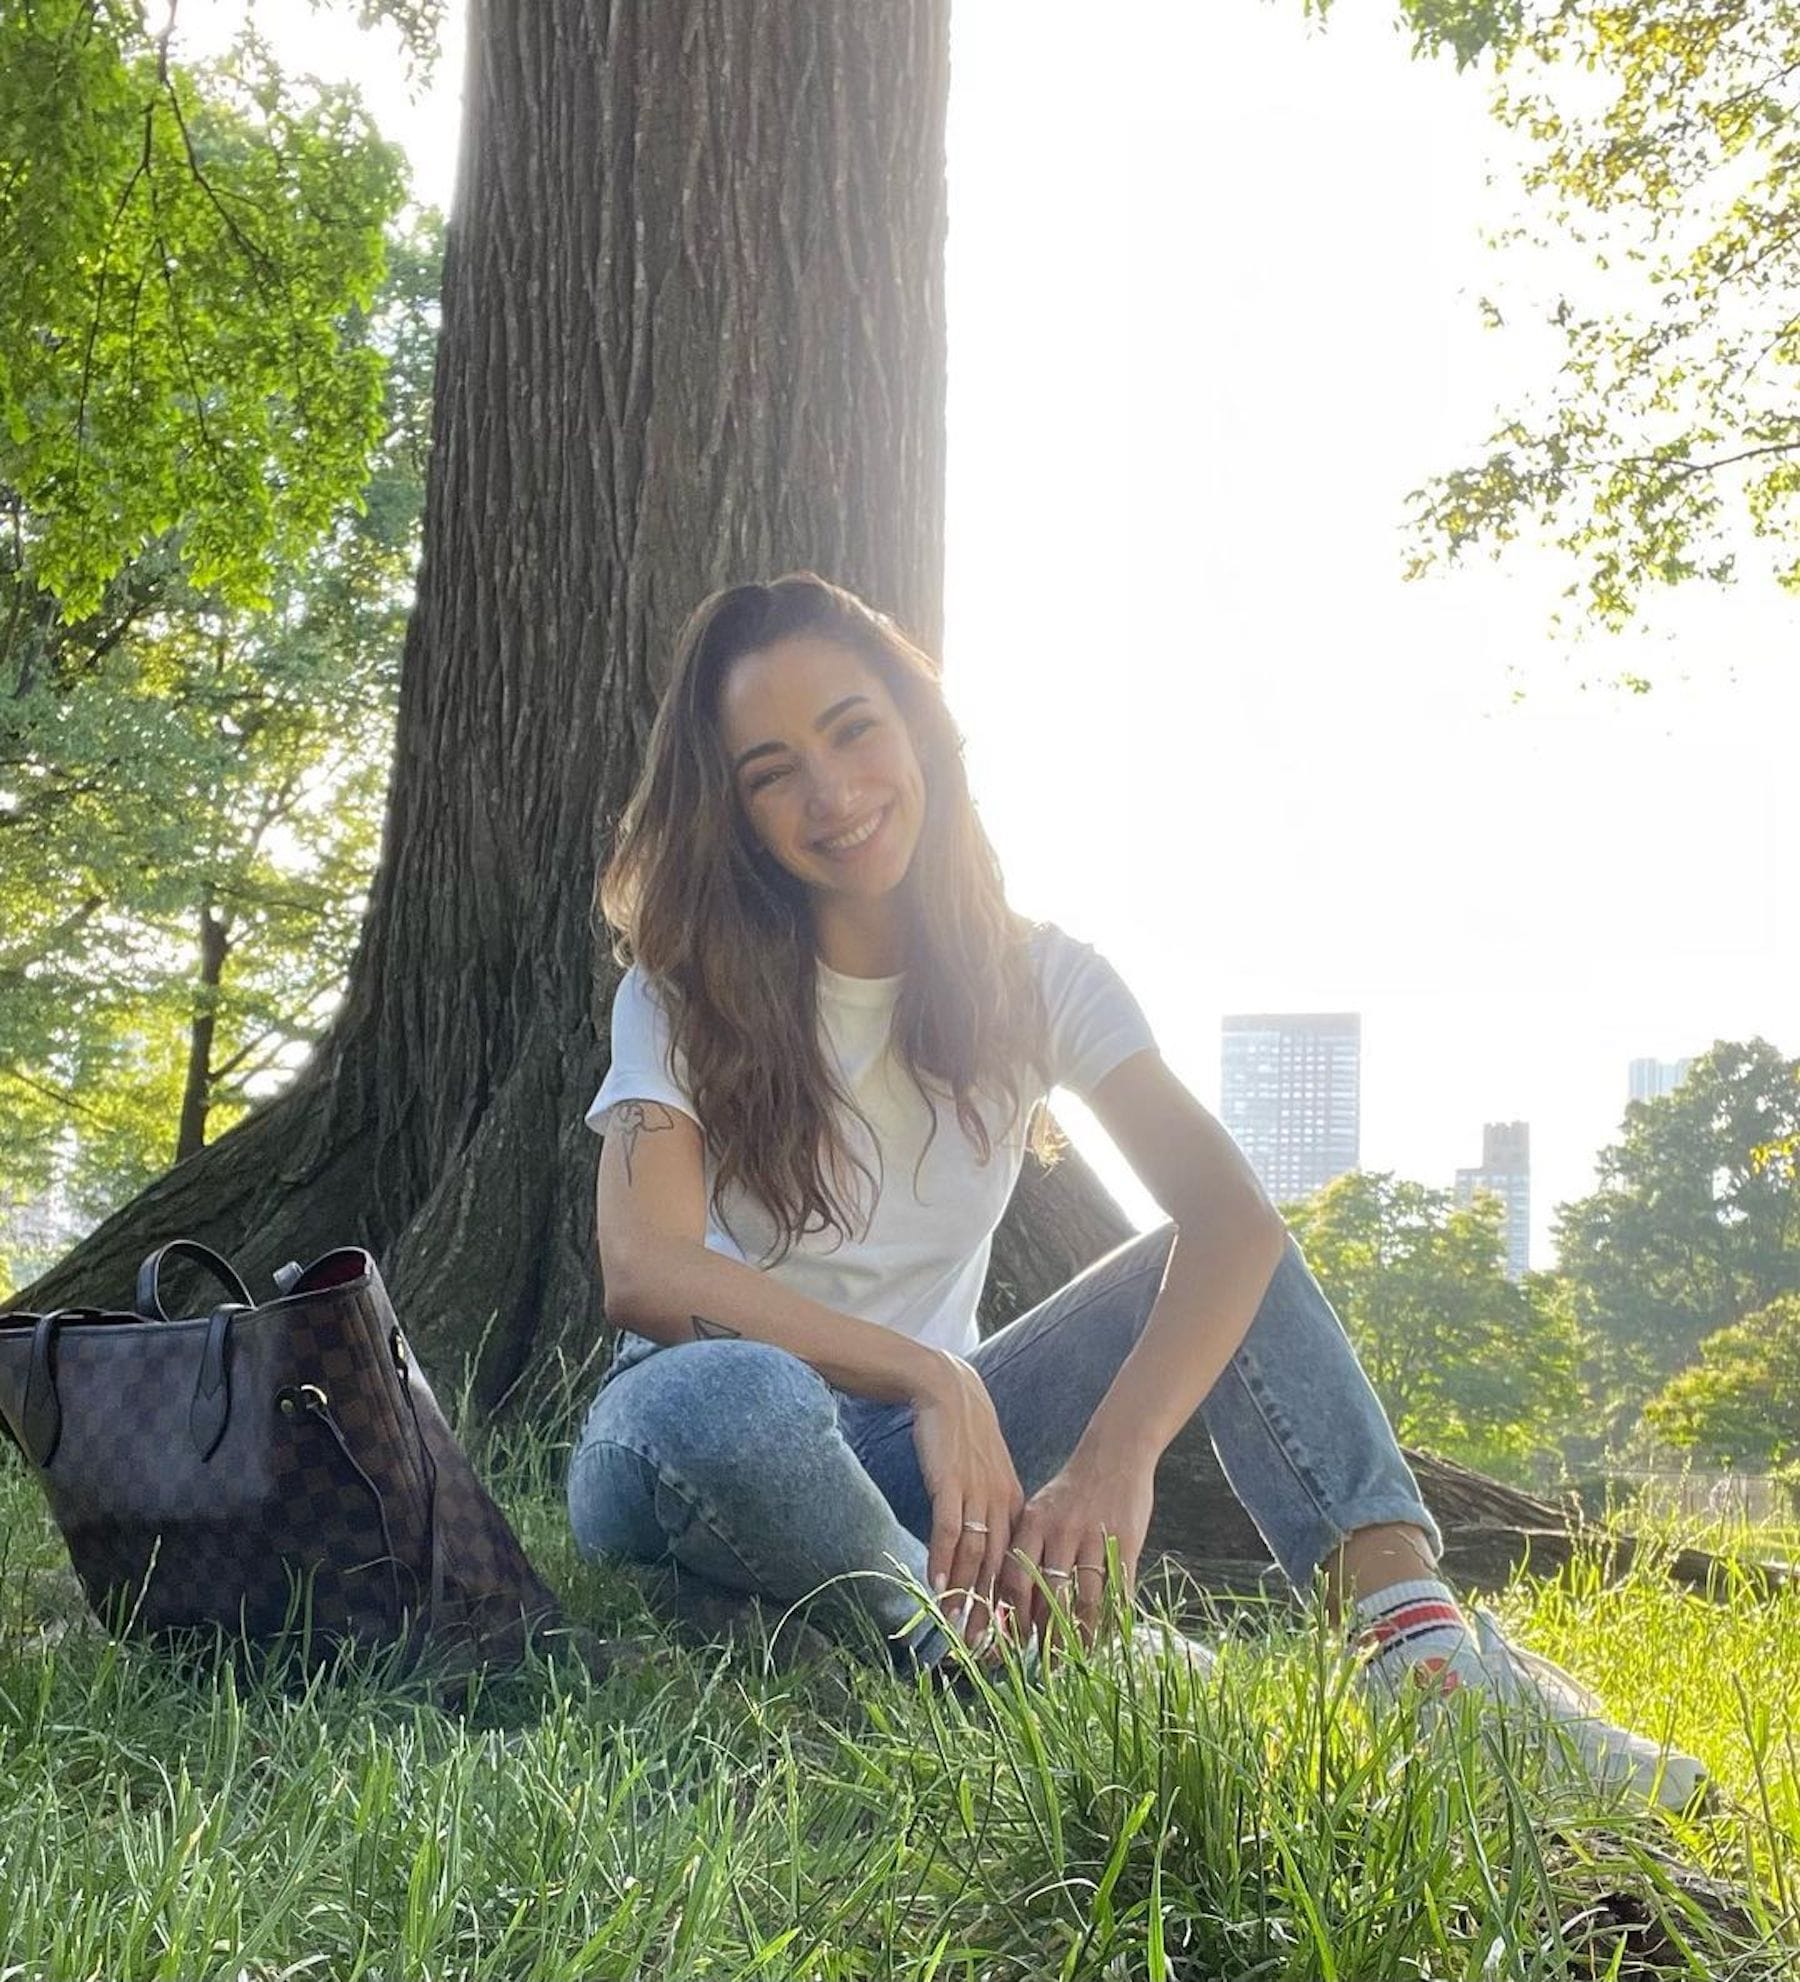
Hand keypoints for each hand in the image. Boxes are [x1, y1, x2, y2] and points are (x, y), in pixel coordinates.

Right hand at [909, 1354, 1024, 1642]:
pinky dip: (943, 1559)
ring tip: (958, 1628)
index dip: (1012, 1602)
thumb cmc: (965, 1437)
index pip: (1016, 1564)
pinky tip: (936, 1585)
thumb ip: (989, 1513)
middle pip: (999, 1568)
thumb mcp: (987, 1477)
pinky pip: (949, 1528)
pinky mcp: (950, 1483)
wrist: (949, 1391)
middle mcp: (1001, 1504)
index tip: (1009, 1638)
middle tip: (986, 1651)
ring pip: (975, 1554)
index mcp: (1014, 1506)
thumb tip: (982, 1553)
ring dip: (965, 1593)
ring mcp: (976, 1494)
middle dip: (992, 1611)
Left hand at [997, 1450, 1154, 1648]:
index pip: (1016, 1580)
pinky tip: (1108, 1637)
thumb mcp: (1040, 1511)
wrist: (1114, 1454)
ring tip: (1077, 1658)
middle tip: (1046, 1664)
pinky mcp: (1127, 1543)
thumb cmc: (1072, 1490)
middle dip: (1047, 1637)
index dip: (1014, 1617)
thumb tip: (1009, 1605)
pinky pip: (1118, 1591)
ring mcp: (1095, 1537)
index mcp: (1033, 1523)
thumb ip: (1025, 1552)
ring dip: (1081, 1636)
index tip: (1014, 1643)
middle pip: (1051, 1598)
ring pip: (1086, 1601)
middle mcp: (1061, 1532)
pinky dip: (1113, 1619)